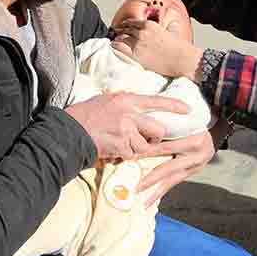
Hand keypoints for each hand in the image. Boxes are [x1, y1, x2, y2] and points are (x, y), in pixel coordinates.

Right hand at [65, 92, 189, 160]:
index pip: (156, 101)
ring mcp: (126, 132)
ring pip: (146, 146)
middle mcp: (129, 114)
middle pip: (157, 129)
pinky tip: (113, 151)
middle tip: (146, 140)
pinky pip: (132, 155)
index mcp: (127, 99)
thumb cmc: (84, 115)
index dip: (174, 107)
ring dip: (138, 149)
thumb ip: (123, 102)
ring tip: (123, 145)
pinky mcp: (121, 148)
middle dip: (155, 138)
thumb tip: (135, 103)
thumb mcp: (105, 100)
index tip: (188, 111)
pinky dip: (125, 156)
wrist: (68, 132)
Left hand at [112, 19, 203, 79]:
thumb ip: (165, 25)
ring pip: (121, 38)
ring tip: (116, 42)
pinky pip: (120, 47)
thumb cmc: (178, 48)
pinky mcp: (136, 54)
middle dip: (120, 32)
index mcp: (150, 25)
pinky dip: (115, 46)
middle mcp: (142, 32)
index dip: (125, 25)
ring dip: (118, 39)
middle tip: (117, 35)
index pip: (132, 22)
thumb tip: (168, 24)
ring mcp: (138, 43)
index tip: (122, 27)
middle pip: (124, 30)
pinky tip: (114, 47)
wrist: (181, 59)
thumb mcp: (170, 30)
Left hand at [136, 127, 218, 206]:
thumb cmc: (195, 124)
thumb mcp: (184, 123)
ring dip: (156, 193)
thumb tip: (141, 137)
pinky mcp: (192, 172)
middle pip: (169, 168)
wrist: (214, 132)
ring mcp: (195, 167)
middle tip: (136, 188)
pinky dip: (163, 190)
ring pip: (172, 181)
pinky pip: (175, 182)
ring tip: (144, 203)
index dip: (148, 152)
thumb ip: (166, 129)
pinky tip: (152, 198)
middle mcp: (196, 157)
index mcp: (194, 142)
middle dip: (151, 179)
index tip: (132, 158)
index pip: (166, 147)